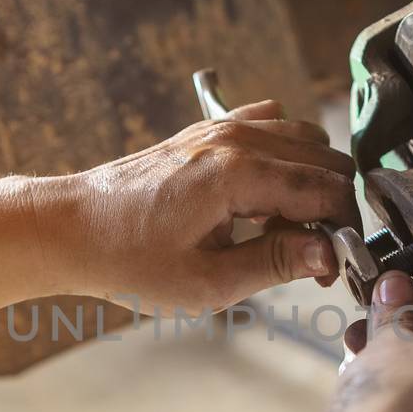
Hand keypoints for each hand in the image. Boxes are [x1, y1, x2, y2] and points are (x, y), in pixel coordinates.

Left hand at [41, 100, 360, 312]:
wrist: (71, 228)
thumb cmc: (128, 260)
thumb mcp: (207, 283)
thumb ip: (275, 264)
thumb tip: (328, 254)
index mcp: (238, 174)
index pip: (326, 191)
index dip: (340, 231)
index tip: (330, 270)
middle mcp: (235, 139)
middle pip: (325, 161)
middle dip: (332, 208)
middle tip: (311, 257)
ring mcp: (221, 128)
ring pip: (304, 141)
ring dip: (310, 184)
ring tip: (284, 231)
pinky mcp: (208, 129)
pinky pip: (271, 128)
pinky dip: (284, 159)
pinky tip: (262, 199)